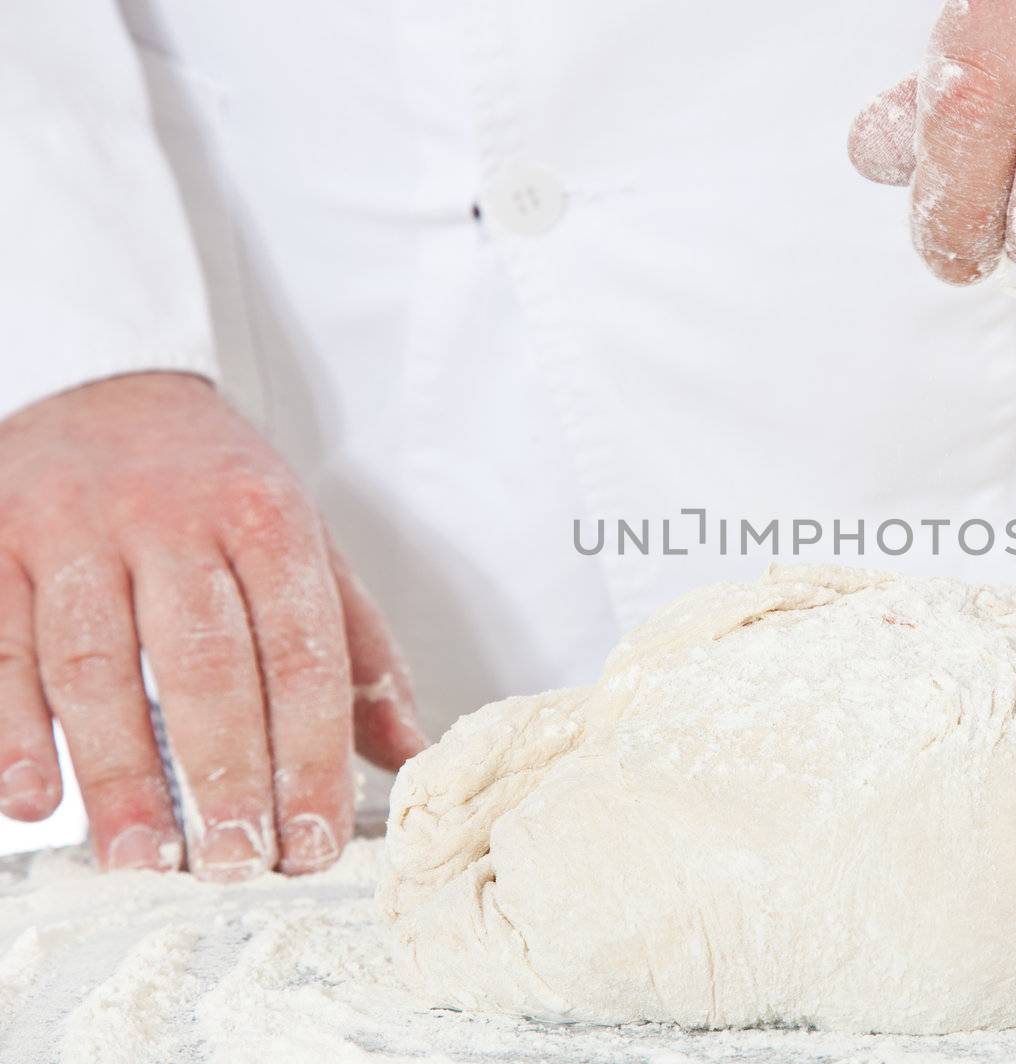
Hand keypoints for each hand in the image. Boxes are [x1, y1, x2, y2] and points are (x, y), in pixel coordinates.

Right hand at [0, 373, 427, 879]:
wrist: (113, 390)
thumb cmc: (223, 493)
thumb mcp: (308, 550)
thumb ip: (359, 655)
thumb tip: (412, 754)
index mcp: (267, 520)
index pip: (301, 649)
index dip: (311, 752)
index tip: (316, 837)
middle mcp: (173, 517)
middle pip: (204, 661)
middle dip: (224, 772)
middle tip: (236, 862)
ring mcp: (74, 527)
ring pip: (95, 663)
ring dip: (117, 772)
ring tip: (145, 857)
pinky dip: (11, 729)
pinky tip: (33, 800)